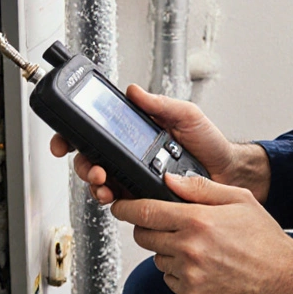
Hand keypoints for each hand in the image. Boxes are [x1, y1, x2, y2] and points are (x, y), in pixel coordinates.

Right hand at [50, 84, 264, 203]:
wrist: (227, 171)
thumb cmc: (209, 142)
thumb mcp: (185, 115)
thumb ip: (159, 104)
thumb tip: (134, 91)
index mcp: (135, 132)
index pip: (97, 131)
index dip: (74, 134)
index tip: (65, 139)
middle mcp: (130, 154)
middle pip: (90, 159)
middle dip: (82, 164)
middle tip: (93, 167)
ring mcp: (134, 177)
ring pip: (100, 182)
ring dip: (94, 183)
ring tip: (103, 182)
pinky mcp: (143, 197)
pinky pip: (120, 202)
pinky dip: (112, 200)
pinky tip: (116, 197)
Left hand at [112, 173, 292, 293]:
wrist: (282, 277)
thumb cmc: (262, 237)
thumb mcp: (238, 199)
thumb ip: (199, 187)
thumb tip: (169, 180)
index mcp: (197, 220)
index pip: (145, 211)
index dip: (125, 207)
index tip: (119, 205)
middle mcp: (189, 248)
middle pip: (143, 236)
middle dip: (147, 227)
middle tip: (166, 224)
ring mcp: (189, 274)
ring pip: (157, 258)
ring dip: (167, 251)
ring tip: (197, 246)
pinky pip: (170, 279)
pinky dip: (179, 272)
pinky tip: (202, 265)